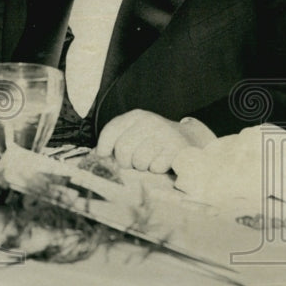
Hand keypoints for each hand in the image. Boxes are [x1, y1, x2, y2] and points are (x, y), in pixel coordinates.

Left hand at [95, 109, 211, 173]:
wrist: (190, 140)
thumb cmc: (155, 140)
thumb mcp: (136, 132)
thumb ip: (116, 139)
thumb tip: (96, 155)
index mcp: (137, 116)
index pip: (111, 130)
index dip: (103, 146)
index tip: (103, 155)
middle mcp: (150, 122)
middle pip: (122, 149)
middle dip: (125, 161)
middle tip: (132, 162)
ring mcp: (164, 134)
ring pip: (138, 161)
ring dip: (142, 166)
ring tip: (149, 160)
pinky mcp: (176, 149)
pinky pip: (155, 168)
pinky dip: (156, 169)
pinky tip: (162, 161)